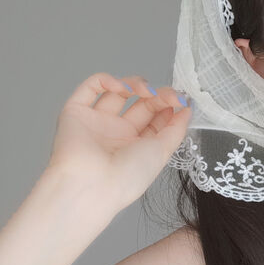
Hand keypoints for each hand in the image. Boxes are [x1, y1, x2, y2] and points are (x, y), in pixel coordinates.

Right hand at [47, 72, 192, 208]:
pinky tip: (122, 88)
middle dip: (157, 95)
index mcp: (136, 147)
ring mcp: (96, 122)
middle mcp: (117, 134)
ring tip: (145, 91)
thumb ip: (176, 129)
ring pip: (117, 92)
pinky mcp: (76, 112)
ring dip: (135, 84)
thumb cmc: (128, 176)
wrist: (92, 184)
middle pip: (140, 104)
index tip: (181, 100)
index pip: (156, 119)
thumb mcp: (162, 152)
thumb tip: (188, 109)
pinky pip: (91, 88)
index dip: (169, 106)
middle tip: (168, 94)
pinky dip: (107, 80)